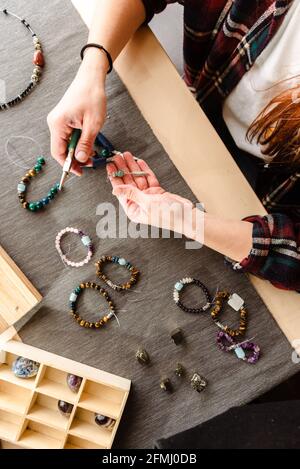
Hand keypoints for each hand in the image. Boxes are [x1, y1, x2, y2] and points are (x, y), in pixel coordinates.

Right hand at [47, 50, 106, 174]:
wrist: (91, 77)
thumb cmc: (92, 96)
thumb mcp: (93, 124)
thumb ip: (85, 144)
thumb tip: (80, 160)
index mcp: (58, 124)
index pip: (58, 152)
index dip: (68, 165)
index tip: (80, 172)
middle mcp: (54, 123)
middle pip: (61, 149)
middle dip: (75, 159)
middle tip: (90, 164)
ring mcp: (58, 121)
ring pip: (66, 143)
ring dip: (78, 151)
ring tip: (92, 154)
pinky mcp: (64, 119)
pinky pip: (68, 136)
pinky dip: (78, 142)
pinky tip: (88, 143)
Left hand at [107, 153, 193, 232]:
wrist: (187, 216)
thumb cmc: (168, 216)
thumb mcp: (147, 204)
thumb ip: (132, 194)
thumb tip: (115, 189)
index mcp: (134, 209)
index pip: (121, 191)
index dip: (115, 178)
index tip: (110, 166)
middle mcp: (139, 203)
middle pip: (128, 183)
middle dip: (123, 169)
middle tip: (117, 157)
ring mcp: (148, 197)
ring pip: (138, 179)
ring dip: (132, 167)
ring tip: (127, 155)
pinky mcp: (157, 192)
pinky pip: (148, 178)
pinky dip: (144, 170)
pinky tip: (139, 162)